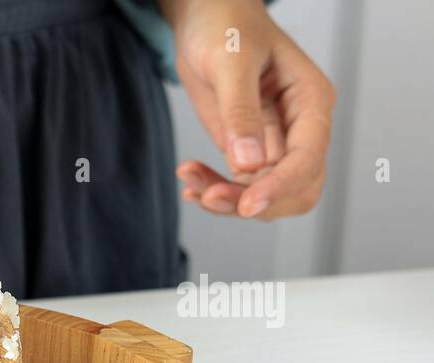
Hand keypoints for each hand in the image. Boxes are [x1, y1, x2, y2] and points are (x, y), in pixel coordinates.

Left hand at [162, 0, 334, 219]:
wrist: (206, 19)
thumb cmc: (225, 25)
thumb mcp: (230, 61)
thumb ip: (240, 110)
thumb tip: (249, 162)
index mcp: (311, 101)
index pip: (309, 158)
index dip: (280, 187)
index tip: (247, 206)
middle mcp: (300, 128)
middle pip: (298, 188)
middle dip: (257, 202)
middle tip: (210, 196)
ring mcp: (275, 142)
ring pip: (266, 194)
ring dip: (229, 200)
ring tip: (191, 182)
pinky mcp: (248, 150)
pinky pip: (240, 186)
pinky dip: (214, 189)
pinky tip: (189, 181)